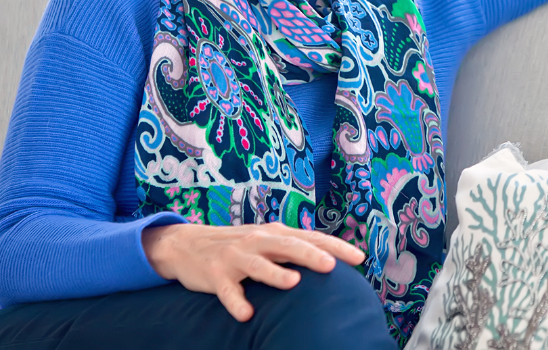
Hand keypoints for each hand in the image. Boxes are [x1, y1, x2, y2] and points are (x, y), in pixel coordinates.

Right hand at [142, 222, 365, 321]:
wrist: (188, 244)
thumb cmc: (238, 246)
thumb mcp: (266, 242)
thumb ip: (292, 249)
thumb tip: (331, 258)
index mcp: (274, 234)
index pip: (310, 237)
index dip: (335, 246)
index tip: (359, 257)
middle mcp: (258, 241)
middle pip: (288, 245)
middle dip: (311, 254)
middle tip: (333, 266)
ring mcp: (236, 256)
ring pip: (259, 264)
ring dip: (275, 273)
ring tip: (294, 283)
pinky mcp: (216, 274)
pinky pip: (227, 290)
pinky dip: (236, 301)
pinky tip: (246, 314)